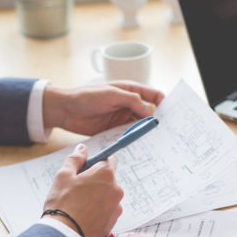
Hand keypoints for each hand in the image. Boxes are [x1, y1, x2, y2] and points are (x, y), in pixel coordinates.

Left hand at [42, 81, 164, 135]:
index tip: (172, 115)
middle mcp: (129, 104)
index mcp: (131, 90)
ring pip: (140, 126)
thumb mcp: (111, 94)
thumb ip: (131, 101)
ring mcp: (122, 118)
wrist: (65, 110)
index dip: (165, 103)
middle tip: (166, 133)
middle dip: (157, 121)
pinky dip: (134, 140)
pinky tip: (139, 146)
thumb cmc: (86, 96)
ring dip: (146, 133)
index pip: (154, 95)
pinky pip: (128, 135)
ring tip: (155, 143)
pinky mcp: (115, 130)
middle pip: (149, 113)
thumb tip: (149, 112)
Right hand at [43, 144, 123, 236]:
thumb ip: (75, 159)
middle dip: (95, 180)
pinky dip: (99, 210)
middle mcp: (116, 189)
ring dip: (97, 196)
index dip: (97, 161)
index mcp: (106, 174)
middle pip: (108, 178)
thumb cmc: (62, 205)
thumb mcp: (63, 176)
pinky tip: (84, 215)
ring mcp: (116, 206)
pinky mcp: (114, 221)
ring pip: (108, 195)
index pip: (109, 158)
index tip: (87, 167)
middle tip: (77, 189)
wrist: (65, 236)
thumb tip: (82, 149)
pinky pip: (107, 210)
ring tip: (79, 205)